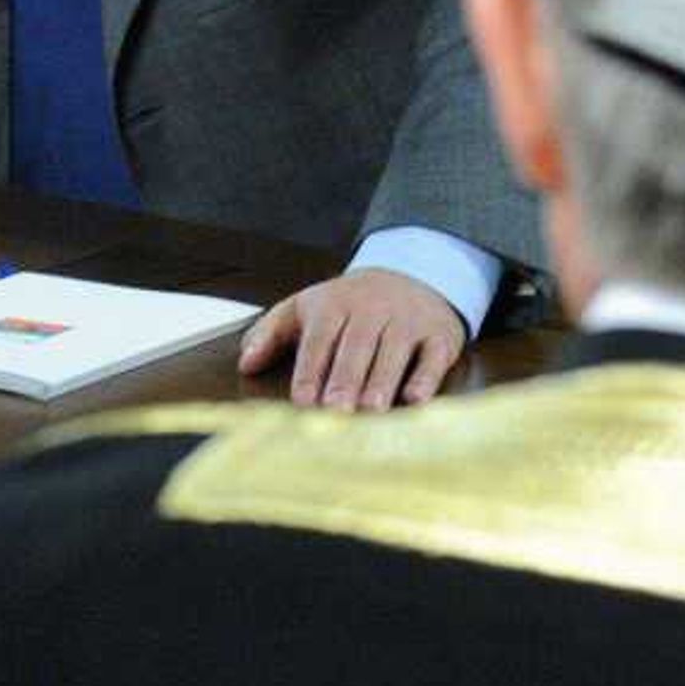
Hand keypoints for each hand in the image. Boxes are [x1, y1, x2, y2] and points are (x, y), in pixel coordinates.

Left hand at [236, 270, 469, 411]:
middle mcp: (372, 310)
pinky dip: (425, 377)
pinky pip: (433, 357)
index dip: (311, 371)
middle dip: (345, 380)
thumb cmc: (348, 304)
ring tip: (370, 412)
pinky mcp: (439, 335)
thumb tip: (245, 365)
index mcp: (334, 305)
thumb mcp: (304, 308)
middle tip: (336, 411)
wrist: (411, 274)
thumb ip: (270, 334)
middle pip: (357, 347)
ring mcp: (408, 321)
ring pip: (393, 352)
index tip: (303, 401)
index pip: (320, 340)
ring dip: (381, 382)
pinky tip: (414, 399)